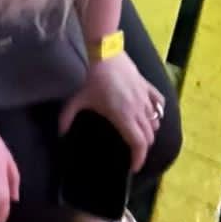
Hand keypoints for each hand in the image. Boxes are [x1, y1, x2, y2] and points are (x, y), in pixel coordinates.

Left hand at [58, 52, 163, 170]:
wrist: (106, 55)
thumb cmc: (93, 79)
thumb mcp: (79, 99)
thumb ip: (68, 116)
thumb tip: (60, 132)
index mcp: (124, 117)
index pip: (139, 144)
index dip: (139, 158)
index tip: (134, 166)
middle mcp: (139, 111)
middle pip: (149, 137)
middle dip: (142, 147)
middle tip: (133, 150)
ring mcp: (146, 99)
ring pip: (155, 122)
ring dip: (149, 131)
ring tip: (139, 134)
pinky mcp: (149, 88)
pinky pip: (160, 104)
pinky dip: (157, 113)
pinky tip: (151, 114)